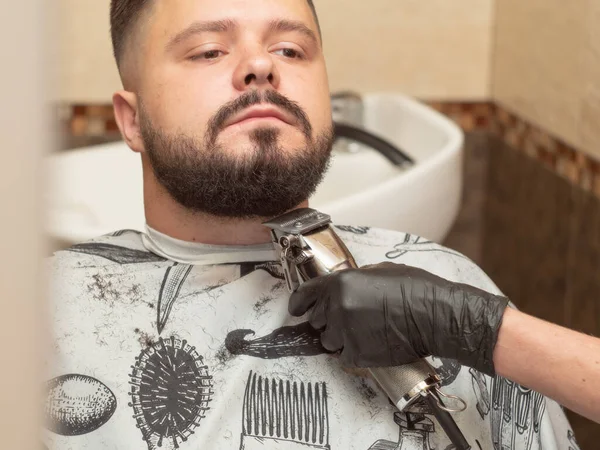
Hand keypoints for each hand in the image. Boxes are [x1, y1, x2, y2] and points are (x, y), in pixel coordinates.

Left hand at [288, 262, 508, 375]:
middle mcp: (336, 307)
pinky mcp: (356, 354)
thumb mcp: (378, 271)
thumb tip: (342, 288)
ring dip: (340, 338)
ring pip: (327, 340)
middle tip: (350, 319)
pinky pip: (344, 357)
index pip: (304, 295)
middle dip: (329, 320)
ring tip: (365, 332)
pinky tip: (372, 344)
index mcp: (339, 283)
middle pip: (316, 319)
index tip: (297, 309)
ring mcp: (344, 332)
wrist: (434, 316)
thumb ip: (353, 280)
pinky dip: (354, 353)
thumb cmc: (414, 289)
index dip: (299, 303)